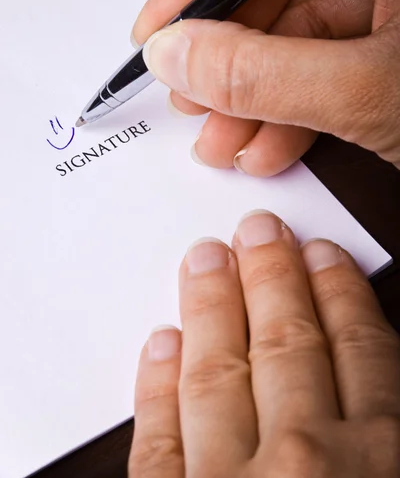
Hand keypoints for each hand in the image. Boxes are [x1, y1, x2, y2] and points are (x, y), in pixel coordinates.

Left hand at [129, 211, 399, 476]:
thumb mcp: (396, 476)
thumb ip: (385, 419)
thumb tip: (362, 343)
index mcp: (379, 459)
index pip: (359, 349)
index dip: (339, 291)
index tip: (322, 252)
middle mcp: (305, 464)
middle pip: (287, 345)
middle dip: (272, 277)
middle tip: (257, 230)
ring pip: (217, 375)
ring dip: (211, 307)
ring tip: (206, 258)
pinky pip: (160, 442)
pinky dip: (158, 389)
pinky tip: (162, 343)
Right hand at [132, 0, 399, 175]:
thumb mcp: (366, 87)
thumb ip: (265, 73)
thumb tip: (176, 57)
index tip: (161, 27)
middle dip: (227, 56)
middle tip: (192, 98)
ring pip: (298, 35)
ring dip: (254, 97)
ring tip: (225, 143)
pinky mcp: (393, 44)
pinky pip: (329, 63)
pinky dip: (296, 108)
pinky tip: (270, 147)